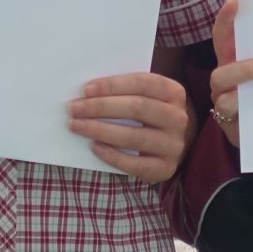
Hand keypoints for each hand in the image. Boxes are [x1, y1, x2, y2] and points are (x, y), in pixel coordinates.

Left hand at [69, 70, 190, 184]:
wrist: (178, 143)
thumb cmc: (151, 113)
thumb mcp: (148, 96)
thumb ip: (126, 91)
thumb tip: (88, 93)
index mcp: (174, 92)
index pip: (142, 83)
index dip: (113, 85)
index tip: (86, 89)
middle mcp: (178, 118)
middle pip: (137, 108)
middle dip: (101, 107)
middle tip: (74, 108)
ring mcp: (174, 145)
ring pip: (134, 136)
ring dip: (100, 130)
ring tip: (77, 126)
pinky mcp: (166, 168)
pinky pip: (136, 164)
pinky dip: (112, 155)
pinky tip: (94, 147)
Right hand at [204, 0, 252, 149]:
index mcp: (233, 61)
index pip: (223, 37)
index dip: (224, 20)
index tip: (234, 1)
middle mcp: (225, 79)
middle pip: (220, 66)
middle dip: (244, 67)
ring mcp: (223, 100)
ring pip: (222, 91)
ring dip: (245, 82)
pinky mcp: (227, 121)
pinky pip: (229, 114)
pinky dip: (244, 110)